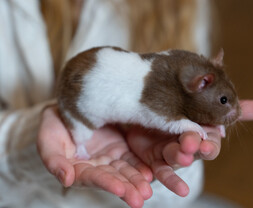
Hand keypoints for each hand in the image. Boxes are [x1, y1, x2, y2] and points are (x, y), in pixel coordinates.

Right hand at [37, 106, 152, 207]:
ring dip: (136, 182)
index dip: (107, 183)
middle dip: (127, 189)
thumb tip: (66, 180)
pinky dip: (140, 166)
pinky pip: (132, 159)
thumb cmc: (53, 125)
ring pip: (125, 171)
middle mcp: (95, 168)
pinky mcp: (120, 149)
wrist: (69, 108)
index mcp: (77, 169)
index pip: (93, 178)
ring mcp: (109, 159)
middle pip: (113, 179)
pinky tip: (149, 174)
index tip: (120, 189)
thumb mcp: (48, 141)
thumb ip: (54, 161)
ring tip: (147, 191)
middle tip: (140, 199)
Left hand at [126, 99, 252, 196]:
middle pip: (195, 149)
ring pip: (175, 158)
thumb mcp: (208, 105)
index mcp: (202, 132)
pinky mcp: (152, 159)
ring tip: (180, 153)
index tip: (208, 141)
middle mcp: (188, 145)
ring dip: (179, 160)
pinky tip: (153, 183)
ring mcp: (170, 153)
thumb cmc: (185, 112)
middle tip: (192, 143)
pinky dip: (158, 179)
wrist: (152, 117)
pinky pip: (156, 171)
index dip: (211, 142)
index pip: (211, 140)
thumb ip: (236, 109)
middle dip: (195, 148)